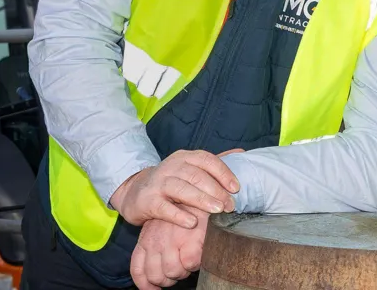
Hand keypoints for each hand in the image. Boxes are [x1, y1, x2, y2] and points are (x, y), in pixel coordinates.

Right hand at [110, 149, 240, 227]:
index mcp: (184, 158)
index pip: (206, 160)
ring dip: (201, 200)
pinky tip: (192, 223)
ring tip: (217, 211)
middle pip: (196, 175)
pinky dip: (178, 215)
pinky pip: (163, 207)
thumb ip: (214, 163)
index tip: (236, 188)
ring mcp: (158, 183)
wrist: (134, 192)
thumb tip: (241, 153)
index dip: (223, 173)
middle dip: (216, 190)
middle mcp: (171, 167)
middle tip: (230, 205)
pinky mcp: (147, 200)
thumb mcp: (189, 169)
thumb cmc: (170, 182)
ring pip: (181, 188)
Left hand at [130, 214, 207, 289]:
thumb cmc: (183, 210)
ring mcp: (172, 241)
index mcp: (146, 238)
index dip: (145, 285)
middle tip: (179, 271)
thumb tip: (158, 272)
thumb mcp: (161, 226)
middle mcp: (155, 241)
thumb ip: (156, 245)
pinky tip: (199, 255)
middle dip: (168, 279)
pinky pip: (190, 264)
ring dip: (183, 272)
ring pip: (173, 272)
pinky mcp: (191, 240)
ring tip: (190, 261)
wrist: (199, 190)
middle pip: (156, 275)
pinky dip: (195, 264)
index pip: (138, 270)